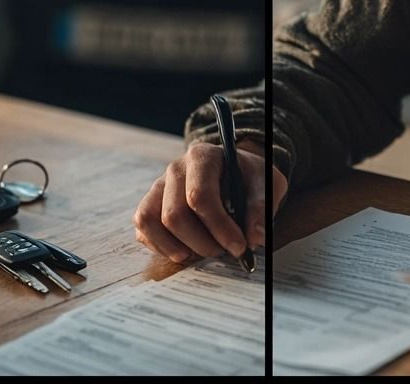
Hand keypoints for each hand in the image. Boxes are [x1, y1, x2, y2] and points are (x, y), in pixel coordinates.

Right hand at [132, 140, 287, 262]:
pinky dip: (161, 247)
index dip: (219, 226)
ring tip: (202, 253)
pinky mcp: (150, 205)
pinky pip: (142, 230)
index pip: (199, 196)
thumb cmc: (249, 178)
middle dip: (201, 242)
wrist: (235, 173)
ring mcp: (158, 187)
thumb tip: (254, 237)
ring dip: (177, 247)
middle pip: (174, 214)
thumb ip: (262, 206)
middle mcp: (175, 169)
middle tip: (223, 252)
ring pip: (151, 222)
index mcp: (202, 157)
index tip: (239, 247)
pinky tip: (186, 251)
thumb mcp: (267, 183)